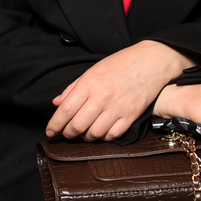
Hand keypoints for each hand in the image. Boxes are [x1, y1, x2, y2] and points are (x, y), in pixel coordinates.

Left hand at [47, 41, 194, 140]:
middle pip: (78, 125)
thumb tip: (57, 103)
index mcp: (89, 84)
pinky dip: (103, 137)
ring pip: (94, 134)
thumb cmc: (119, 65)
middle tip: (66, 133)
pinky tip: (100, 132)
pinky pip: (112, 135)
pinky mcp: (131, 116)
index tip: (50, 131)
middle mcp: (102, 97)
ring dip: (85, 137)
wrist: (150, 63)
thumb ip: (73, 88)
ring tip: (83, 133)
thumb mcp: (92, 71)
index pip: (66, 110)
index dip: (55, 124)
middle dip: (68, 133)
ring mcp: (117, 108)